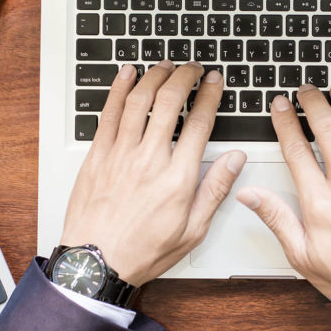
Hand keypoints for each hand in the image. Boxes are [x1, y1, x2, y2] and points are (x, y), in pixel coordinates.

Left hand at [60, 60, 245, 285]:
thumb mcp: (192, 230)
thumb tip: (235, 160)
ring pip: (139, 100)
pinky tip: (127, 75)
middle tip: (192, 68)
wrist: (96, 263)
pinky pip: (109, 113)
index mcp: (177, 178)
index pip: (199, 123)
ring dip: (154, 77)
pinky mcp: (97, 155)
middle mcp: (149, 159)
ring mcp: (120, 154)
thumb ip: (215, 190)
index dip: (209, 95)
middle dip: (184, 77)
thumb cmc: (142, 251)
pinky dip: (119, 89)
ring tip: (165, 66)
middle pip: (169, 102)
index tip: (214, 82)